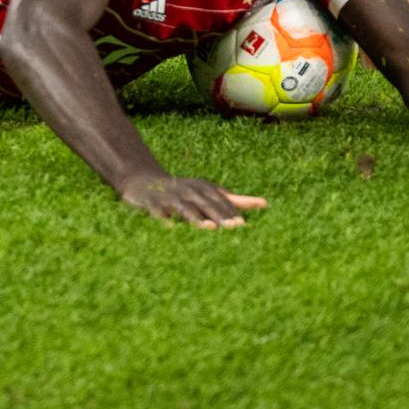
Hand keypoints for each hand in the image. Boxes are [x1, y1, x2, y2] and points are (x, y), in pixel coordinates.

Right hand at [118, 173, 266, 229]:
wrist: (144, 180)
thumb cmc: (184, 191)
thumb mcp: (209, 192)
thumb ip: (235, 200)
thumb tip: (265, 204)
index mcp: (204, 188)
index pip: (221, 201)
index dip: (231, 212)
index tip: (243, 226)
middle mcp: (189, 191)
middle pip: (207, 204)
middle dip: (219, 215)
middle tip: (233, 227)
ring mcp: (171, 197)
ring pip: (185, 208)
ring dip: (196, 217)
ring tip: (208, 227)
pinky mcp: (152, 203)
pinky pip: (159, 212)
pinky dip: (164, 219)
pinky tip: (170, 228)